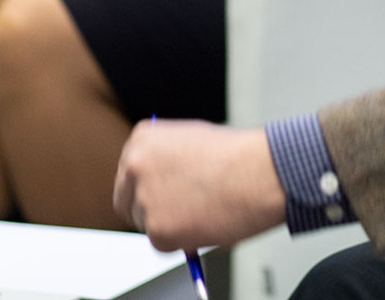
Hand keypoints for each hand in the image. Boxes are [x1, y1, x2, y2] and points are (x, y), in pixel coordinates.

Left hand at [112, 120, 285, 251]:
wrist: (258, 173)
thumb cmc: (237, 157)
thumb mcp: (190, 141)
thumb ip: (166, 159)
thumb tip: (160, 186)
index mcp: (142, 140)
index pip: (127, 174)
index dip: (144, 189)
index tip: (156, 198)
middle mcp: (135, 165)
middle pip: (126, 201)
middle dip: (147, 212)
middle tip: (172, 218)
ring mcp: (144, 197)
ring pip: (146, 224)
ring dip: (168, 226)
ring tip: (202, 213)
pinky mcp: (157, 229)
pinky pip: (162, 244)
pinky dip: (181, 242)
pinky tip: (204, 223)